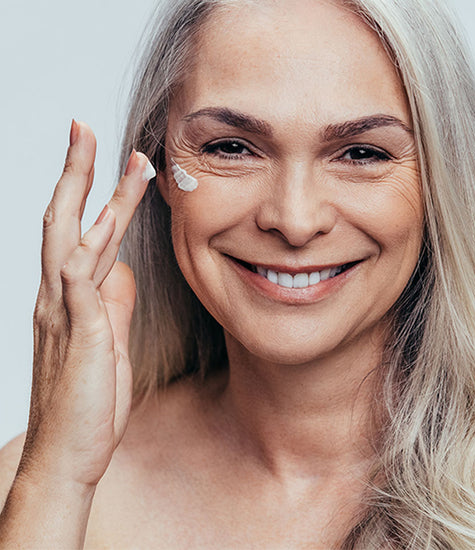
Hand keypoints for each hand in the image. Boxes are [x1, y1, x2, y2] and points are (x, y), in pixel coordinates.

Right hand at [20, 120, 153, 489]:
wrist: (69, 456)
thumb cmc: (88, 401)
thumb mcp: (108, 342)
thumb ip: (112, 304)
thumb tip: (121, 271)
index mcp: (69, 299)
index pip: (79, 232)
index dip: (94, 193)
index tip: (114, 160)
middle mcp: (58, 298)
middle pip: (65, 221)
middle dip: (78, 172)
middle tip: (88, 128)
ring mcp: (63, 315)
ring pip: (73, 241)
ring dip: (96, 197)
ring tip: (119, 158)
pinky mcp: (76, 337)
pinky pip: (80, 284)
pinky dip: (92, 249)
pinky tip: (107, 220)